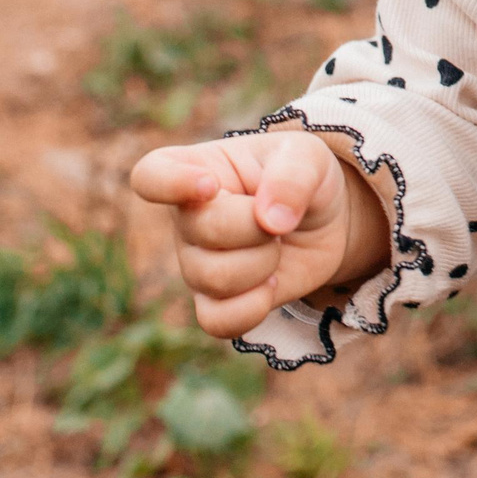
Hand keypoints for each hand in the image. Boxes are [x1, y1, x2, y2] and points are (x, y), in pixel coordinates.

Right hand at [130, 131, 384, 338]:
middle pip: (202, 232)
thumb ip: (292, 177)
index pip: (151, 176)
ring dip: (264, 263)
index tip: (209, 185)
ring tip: (276, 245)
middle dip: (256, 229)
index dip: (171, 183)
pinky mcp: (214, 302)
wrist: (325, 221)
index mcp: (198, 168)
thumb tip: (270, 220)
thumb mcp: (309, 156)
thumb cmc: (303, 177)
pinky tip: (272, 285)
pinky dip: (252, 308)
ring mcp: (195, 263)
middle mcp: (186, 218)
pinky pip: (216, 321)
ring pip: (215, 278)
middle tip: (279, 219)